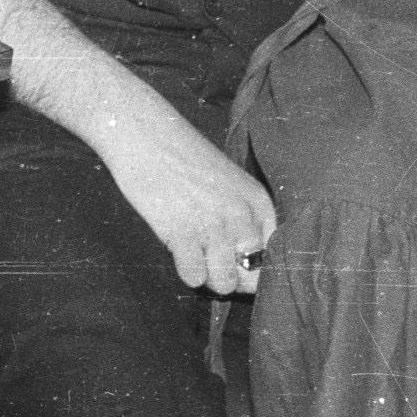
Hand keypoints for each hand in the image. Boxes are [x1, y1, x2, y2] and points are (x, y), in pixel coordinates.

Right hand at [93, 106, 279, 296]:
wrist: (143, 133)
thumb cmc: (182, 158)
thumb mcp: (228, 183)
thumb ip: (243, 218)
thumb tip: (243, 266)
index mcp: (258, 201)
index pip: (273, 258)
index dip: (254, 270)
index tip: (234, 264)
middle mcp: (242, 215)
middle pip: (250, 277)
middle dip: (229, 276)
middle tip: (208, 259)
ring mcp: (214, 225)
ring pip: (224, 283)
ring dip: (207, 277)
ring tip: (193, 255)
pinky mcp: (182, 232)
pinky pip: (194, 277)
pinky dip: (185, 271)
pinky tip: (177, 250)